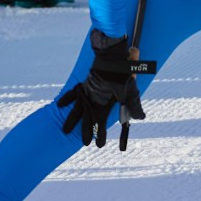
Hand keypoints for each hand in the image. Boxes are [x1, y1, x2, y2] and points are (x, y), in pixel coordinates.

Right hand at [55, 30, 146, 146]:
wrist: (111, 55)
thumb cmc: (122, 73)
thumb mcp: (131, 90)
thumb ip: (134, 106)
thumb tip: (140, 118)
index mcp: (102, 105)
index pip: (100, 125)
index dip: (100, 136)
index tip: (99, 145)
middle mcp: (92, 100)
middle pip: (87, 120)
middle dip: (86, 132)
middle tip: (85, 143)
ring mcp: (86, 92)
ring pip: (77, 110)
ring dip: (72, 121)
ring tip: (65, 130)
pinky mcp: (84, 84)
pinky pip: (73, 93)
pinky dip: (67, 99)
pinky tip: (60, 105)